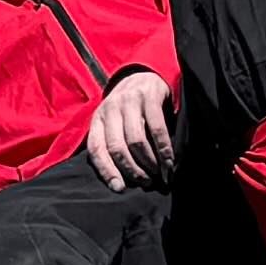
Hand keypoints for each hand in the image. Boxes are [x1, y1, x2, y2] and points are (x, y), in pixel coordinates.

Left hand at [86, 68, 176, 187]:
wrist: (145, 75)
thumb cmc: (129, 110)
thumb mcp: (114, 124)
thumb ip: (114, 146)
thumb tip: (122, 183)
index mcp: (98, 119)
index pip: (97, 149)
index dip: (107, 171)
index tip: (120, 188)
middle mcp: (110, 108)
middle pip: (117, 148)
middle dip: (132, 170)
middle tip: (146, 182)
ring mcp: (129, 101)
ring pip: (136, 140)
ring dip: (149, 162)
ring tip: (158, 174)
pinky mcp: (149, 96)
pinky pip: (157, 129)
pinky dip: (164, 149)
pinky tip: (169, 161)